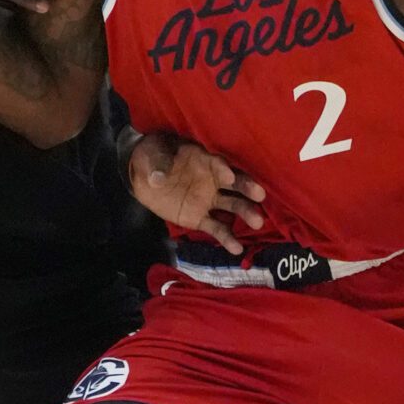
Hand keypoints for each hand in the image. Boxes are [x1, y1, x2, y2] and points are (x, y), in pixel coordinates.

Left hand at [127, 131, 267, 254]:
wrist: (144, 175)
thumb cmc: (153, 156)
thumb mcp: (152, 154)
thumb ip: (158, 164)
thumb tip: (158, 177)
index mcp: (203, 160)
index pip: (216, 163)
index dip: (222, 168)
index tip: (229, 176)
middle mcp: (212, 180)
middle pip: (233, 184)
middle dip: (246, 188)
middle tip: (260, 195)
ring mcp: (208, 200)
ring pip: (231, 206)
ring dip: (245, 213)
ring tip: (257, 222)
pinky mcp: (200, 218)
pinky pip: (216, 228)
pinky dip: (227, 238)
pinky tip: (237, 249)